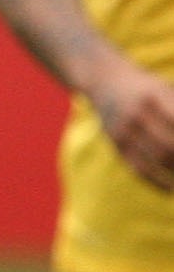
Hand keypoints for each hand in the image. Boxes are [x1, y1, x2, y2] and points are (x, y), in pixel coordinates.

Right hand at [88, 60, 173, 190]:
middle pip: (170, 145)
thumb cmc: (149, 87)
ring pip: (157, 160)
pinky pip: (139, 169)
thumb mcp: (168, 89)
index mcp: (155, 95)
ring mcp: (125, 131)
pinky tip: (172, 189)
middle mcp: (138, 114)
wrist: (105, 81)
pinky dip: (158, 182)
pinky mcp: (117, 145)